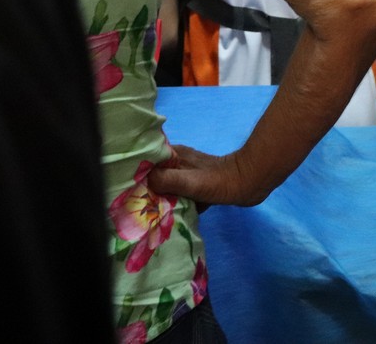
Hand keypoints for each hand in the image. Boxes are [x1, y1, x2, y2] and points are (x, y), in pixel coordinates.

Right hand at [147, 144, 265, 210]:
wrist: (250, 184)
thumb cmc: (219, 181)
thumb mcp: (190, 181)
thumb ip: (167, 180)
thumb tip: (144, 181)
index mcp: (175, 156)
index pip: (147, 162)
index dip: (136, 174)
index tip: (125, 190)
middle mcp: (180, 164)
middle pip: (156, 177)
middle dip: (147, 191)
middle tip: (136, 208)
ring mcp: (190, 176)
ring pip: (169, 189)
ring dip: (162, 200)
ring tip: (149, 216)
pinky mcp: (200, 188)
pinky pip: (182, 198)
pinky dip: (178, 206)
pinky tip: (171, 220)